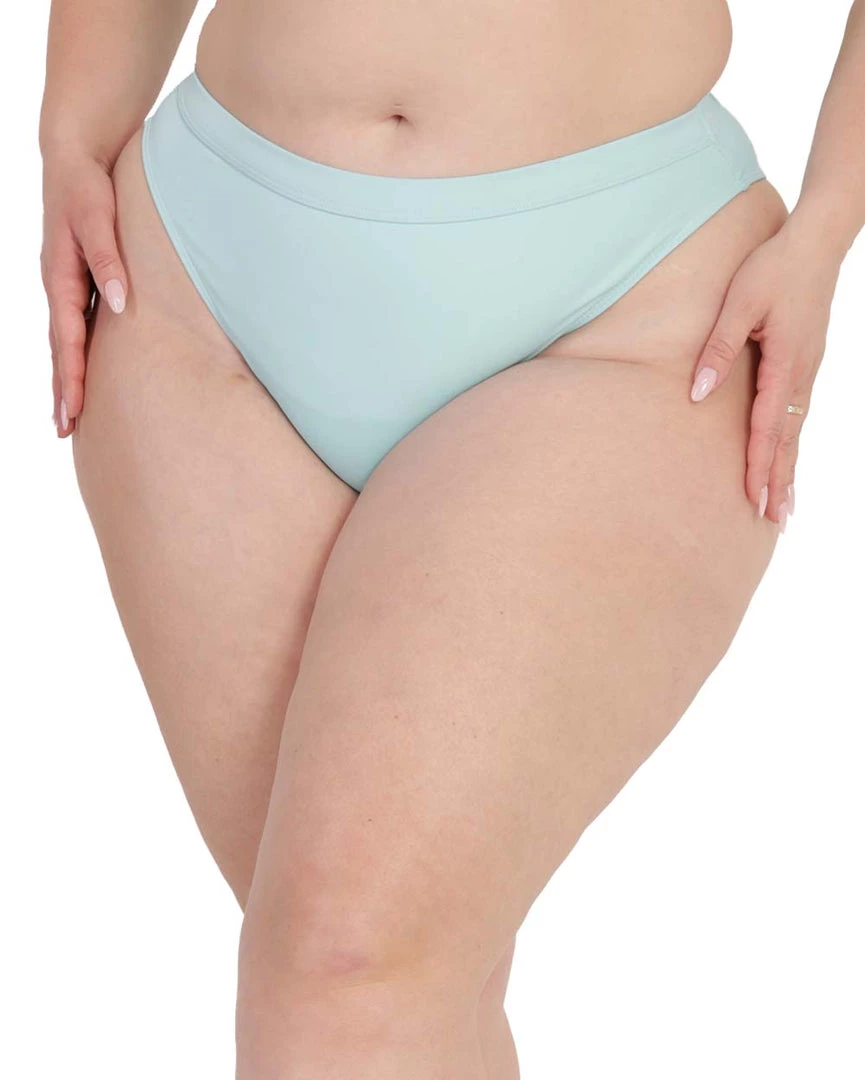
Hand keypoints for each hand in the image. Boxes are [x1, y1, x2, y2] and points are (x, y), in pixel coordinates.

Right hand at [41, 151, 127, 436]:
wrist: (76, 157)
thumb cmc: (87, 186)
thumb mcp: (98, 217)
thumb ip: (108, 260)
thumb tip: (121, 304)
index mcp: (60, 277)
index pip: (67, 339)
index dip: (71, 376)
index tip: (73, 410)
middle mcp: (60, 287)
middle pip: (62, 349)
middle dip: (62, 390)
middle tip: (64, 430)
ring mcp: (68, 286)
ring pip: (67, 342)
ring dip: (67, 378)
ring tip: (69, 415)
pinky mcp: (79, 282)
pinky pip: (77, 327)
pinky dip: (76, 355)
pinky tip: (83, 374)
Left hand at [689, 216, 840, 529]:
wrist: (817, 241)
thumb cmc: (773, 268)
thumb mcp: (737, 304)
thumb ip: (716, 350)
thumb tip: (697, 394)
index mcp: (784, 363)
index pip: (766, 428)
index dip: (758, 466)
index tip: (755, 500)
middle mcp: (801, 374)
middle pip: (787, 439)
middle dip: (780, 482)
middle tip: (775, 521)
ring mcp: (807, 369)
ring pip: (795, 429)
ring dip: (789, 468)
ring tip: (784, 505)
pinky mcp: (806, 362)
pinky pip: (797, 413)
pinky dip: (792, 442)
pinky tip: (787, 458)